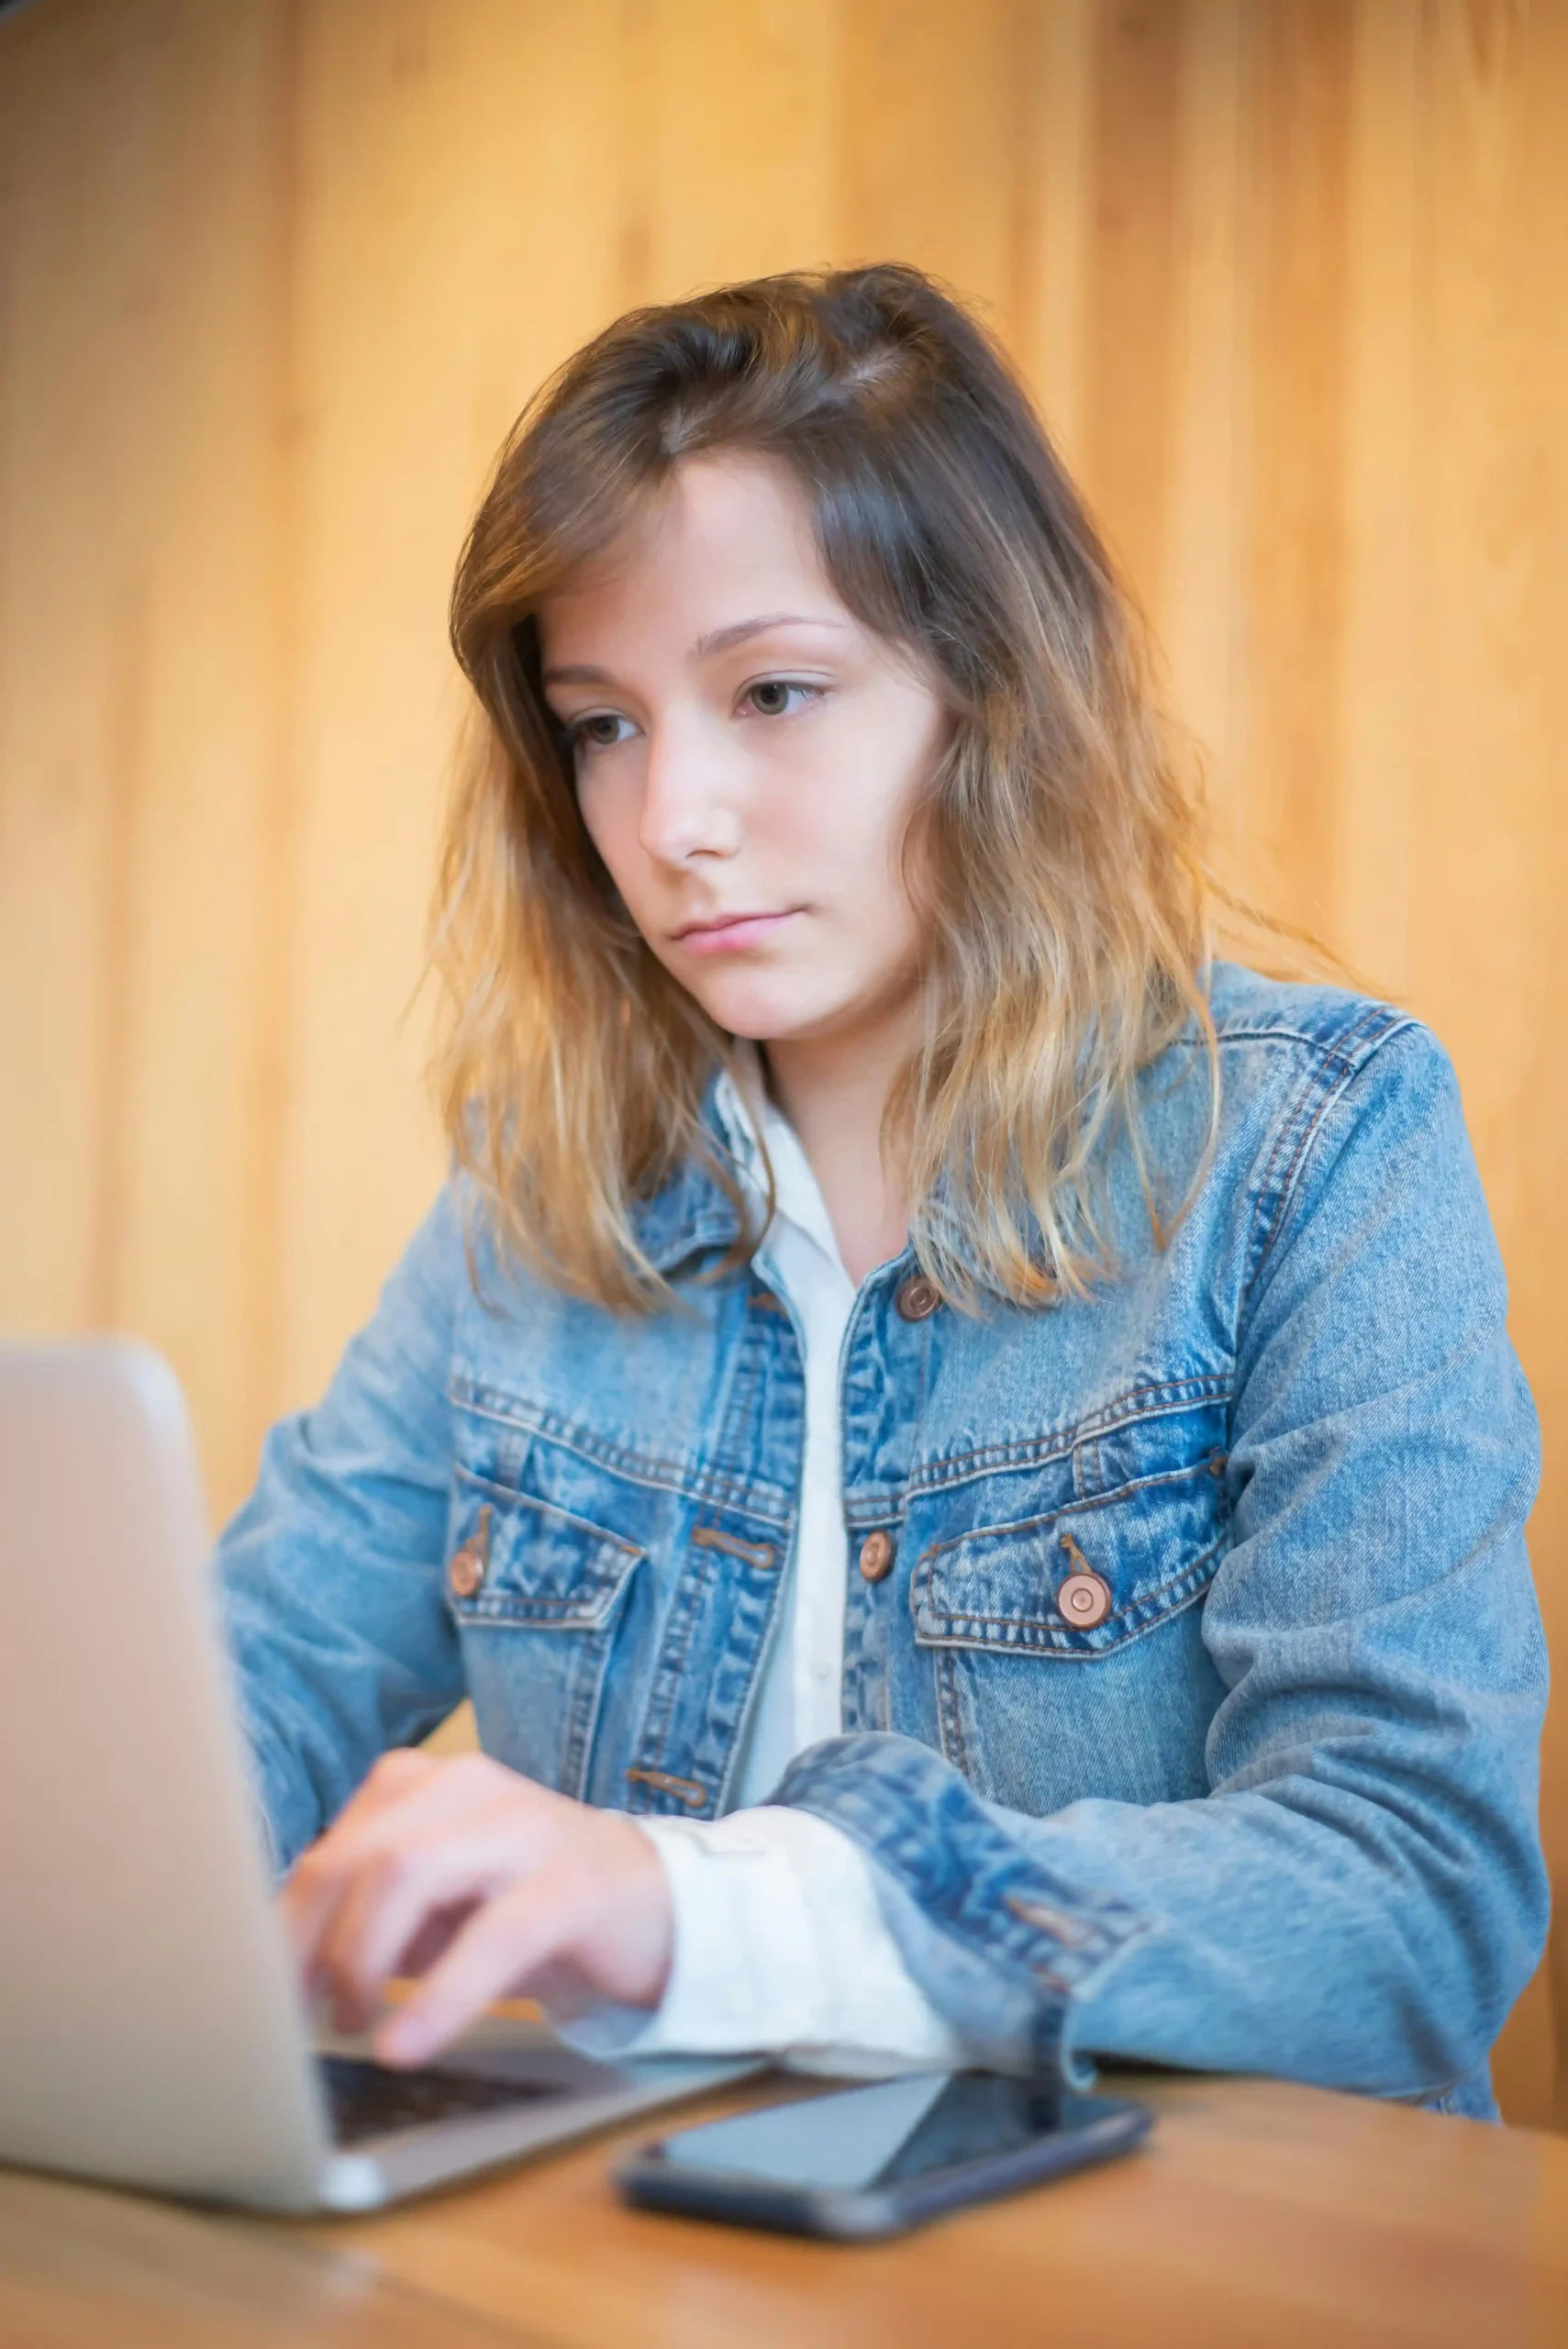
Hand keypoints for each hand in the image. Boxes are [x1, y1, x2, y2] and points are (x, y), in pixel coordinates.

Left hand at [280, 1749, 672, 2066]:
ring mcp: (524, 1827)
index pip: (330, 1848)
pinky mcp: (572, 1882)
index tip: (253, 1992)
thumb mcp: (437, 1905)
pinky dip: (440, 1996)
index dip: (282, 1925)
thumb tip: (276, 1969)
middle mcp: (468, 1787)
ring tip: (354, 2025)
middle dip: (310, 1944)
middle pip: (356, 1855)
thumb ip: (367, 1916)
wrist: (654, 1903)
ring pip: (409, 1873)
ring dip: (362, 1961)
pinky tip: (407, 2043)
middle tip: (297, 2017)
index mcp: (423, 1784)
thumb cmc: (524, 1906)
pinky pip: (494, 1935)